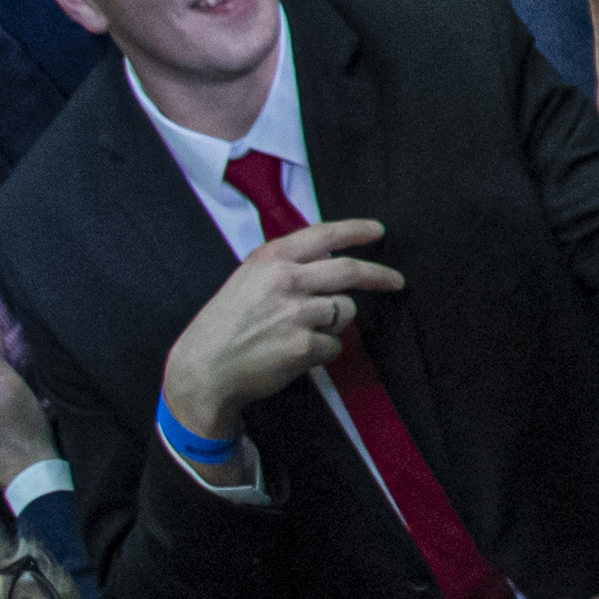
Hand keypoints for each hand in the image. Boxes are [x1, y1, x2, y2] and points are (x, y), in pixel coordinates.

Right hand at [157, 219, 405, 447]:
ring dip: (334, 324)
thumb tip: (330, 260)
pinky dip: (322, 352)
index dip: (356, 230)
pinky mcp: (303, 345)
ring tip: (301, 333)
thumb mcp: (249, 278)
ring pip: (344, 312)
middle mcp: (286, 280)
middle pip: (348, 271)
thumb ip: (287, 265)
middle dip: (379, 275)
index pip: (324, 235)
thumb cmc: (226, 323)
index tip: (378, 231)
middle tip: (396, 281)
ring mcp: (296, 313)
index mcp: (271, 258)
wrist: (203, 368)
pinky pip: (334, 345)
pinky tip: (295, 355)